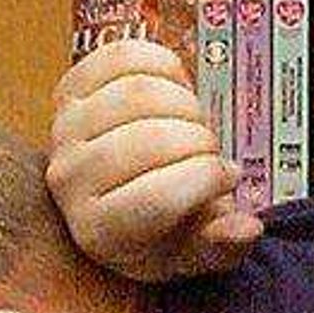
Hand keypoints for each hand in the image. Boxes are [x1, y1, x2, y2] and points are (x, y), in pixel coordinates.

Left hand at [49, 39, 260, 281]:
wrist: (109, 198)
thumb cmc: (159, 230)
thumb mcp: (195, 254)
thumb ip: (223, 246)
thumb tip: (248, 227)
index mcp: (102, 231)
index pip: (159, 197)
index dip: (208, 179)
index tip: (229, 176)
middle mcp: (71, 181)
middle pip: (150, 139)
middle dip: (200, 140)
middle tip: (210, 150)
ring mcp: (65, 130)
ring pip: (138, 93)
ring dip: (185, 102)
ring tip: (192, 123)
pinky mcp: (71, 88)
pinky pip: (122, 57)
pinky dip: (163, 65)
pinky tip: (176, 89)